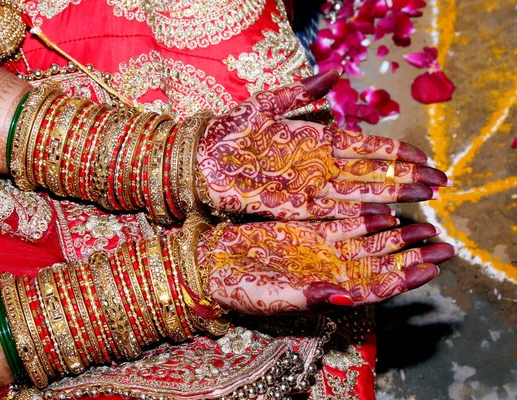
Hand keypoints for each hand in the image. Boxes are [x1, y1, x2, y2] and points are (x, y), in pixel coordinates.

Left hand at [197, 69, 450, 219]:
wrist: (197, 157)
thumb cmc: (229, 129)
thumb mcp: (267, 104)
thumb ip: (303, 93)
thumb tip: (337, 74)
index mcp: (315, 141)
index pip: (365, 146)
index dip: (395, 152)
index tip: (424, 157)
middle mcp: (316, 166)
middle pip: (369, 172)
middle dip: (404, 177)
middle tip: (440, 183)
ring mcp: (305, 186)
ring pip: (356, 191)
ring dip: (390, 196)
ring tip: (423, 198)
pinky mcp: (288, 205)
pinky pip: (328, 209)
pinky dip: (354, 211)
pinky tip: (381, 214)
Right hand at [201, 216, 454, 314]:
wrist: (214, 263)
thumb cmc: (241, 287)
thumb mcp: (274, 294)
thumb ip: (311, 295)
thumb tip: (347, 297)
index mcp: (327, 290)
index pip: (375, 287)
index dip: (404, 279)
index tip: (430, 268)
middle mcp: (331, 270)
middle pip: (381, 263)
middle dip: (413, 255)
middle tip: (444, 244)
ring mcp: (322, 249)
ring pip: (369, 243)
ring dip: (398, 236)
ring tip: (426, 225)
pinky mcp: (309, 230)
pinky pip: (345, 223)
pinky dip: (366, 218)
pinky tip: (386, 211)